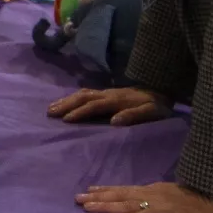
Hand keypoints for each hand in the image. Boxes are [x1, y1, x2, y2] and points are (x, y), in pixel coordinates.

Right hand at [48, 86, 171, 125]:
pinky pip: (85, 93)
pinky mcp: (106, 93)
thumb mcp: (152, 112)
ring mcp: (106, 92)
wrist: (162, 90)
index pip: (94, 106)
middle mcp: (108, 94)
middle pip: (83, 97)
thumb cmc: (157, 107)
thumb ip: (134, 116)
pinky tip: (66, 102)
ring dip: (66, 100)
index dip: (80, 112)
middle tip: (50, 112)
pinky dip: (73, 97)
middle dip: (66, 104)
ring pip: (82, 94)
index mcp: (117, 100)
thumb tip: (114, 122)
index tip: (66, 120)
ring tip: (51, 108)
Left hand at [75, 181, 212, 212]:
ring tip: (87, 207)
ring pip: (127, 204)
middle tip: (77, 199)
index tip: (87, 191)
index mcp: (155, 190)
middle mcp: (153, 194)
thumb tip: (142, 204)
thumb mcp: (177, 198)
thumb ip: (160, 200)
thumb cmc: (204, 202)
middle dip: (98, 197)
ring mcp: (160, 203)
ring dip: (106, 206)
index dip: (106, 190)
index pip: (125, 189)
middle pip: (120, 195)